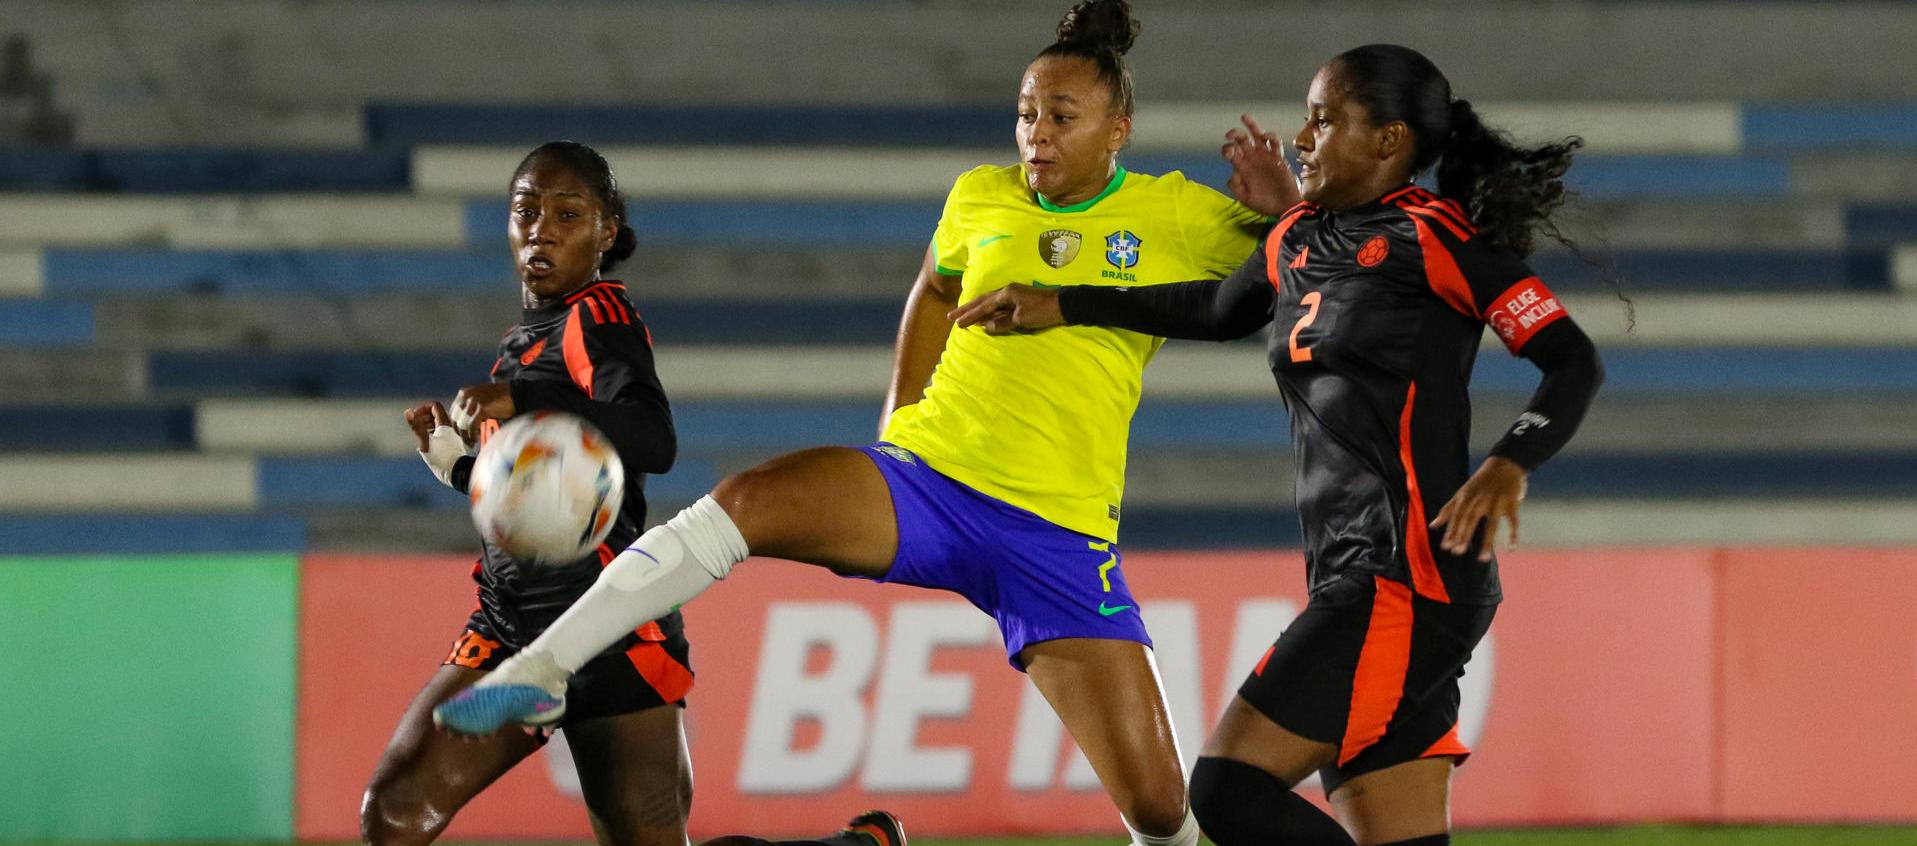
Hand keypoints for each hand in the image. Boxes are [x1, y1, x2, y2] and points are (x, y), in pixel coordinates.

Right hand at [403, 401, 451, 451]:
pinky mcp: (446, 444)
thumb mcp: (426, 441)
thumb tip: (408, 411)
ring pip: (434, 424)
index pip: (434, 405)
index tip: (415, 417)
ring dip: (424, 427)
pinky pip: (436, 434)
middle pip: (433, 414)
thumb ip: (416, 426)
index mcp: (444, 423)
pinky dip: (427, 436)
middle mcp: (447, 427)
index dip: (422, 408)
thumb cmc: (442, 456)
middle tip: (415, 427)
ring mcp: (447, 436)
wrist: (456, 472)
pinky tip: (422, 446)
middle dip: (421, 418)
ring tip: (418, 436)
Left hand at [451, 382, 514, 438]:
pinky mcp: (482, 409)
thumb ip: (471, 407)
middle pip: (456, 419)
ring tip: (471, 443)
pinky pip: (472, 426)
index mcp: (464, 393)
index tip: (461, 434)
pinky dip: (472, 435)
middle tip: (466, 441)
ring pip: (462, 424)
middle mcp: (466, 396)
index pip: (453, 412)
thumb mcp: (481, 399)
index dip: (456, 425)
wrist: (516, 394)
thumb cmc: (500, 398)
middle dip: (460, 432)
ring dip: (465, 436)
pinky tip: (475, 440)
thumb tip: (464, 423)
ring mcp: (474, 402)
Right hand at [947, 283, 1064, 334]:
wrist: (1063, 305)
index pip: (983, 305)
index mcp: (1006, 294)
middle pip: (983, 300)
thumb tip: (987, 327)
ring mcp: (1013, 294)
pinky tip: (985, 314)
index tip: (957, 322)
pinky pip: (998, 305)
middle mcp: (1007, 291)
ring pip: (989, 302)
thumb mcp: (1022, 319)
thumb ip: (1003, 323)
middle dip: (967, 309)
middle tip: (952, 316)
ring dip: (976, 308)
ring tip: (963, 314)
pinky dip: (988, 310)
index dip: (969, 315)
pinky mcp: (1019, 300)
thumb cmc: (1042, 312)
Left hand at [1222, 114, 1301, 215]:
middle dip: (1235, 134)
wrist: (1284, 208)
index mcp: (1242, 167)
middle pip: (1242, 140)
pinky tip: (1266, 136)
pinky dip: (1271, 137)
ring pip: (1258, 136)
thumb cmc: (1264, 203)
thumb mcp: (1245, 198)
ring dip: (1251, 126)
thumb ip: (1236, 186)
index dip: (1227, 149)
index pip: (1231, 151)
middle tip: (1230, 134)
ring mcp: (1265, 157)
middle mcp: (1252, 159)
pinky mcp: (1278, 158)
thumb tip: (1232, 173)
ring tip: (1244, 117)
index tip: (1230, 154)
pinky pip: (1275, 143)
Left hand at [1429, 456, 1528, 561]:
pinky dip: (1513, 534)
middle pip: (1471, 519)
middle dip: (1464, 535)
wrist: (1505, 463)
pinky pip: (1513, 521)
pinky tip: (1511, 548)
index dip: (1451, 530)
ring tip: (1483, 558)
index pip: (1457, 516)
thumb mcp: (1462, 492)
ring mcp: (1498, 501)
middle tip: (1458, 551)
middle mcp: (1481, 499)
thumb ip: (1448, 509)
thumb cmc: (1481, 482)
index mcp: (1467, 497)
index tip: (1446, 546)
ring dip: (1487, 542)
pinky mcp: (1512, 503)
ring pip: (1492, 524)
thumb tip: (1432, 526)